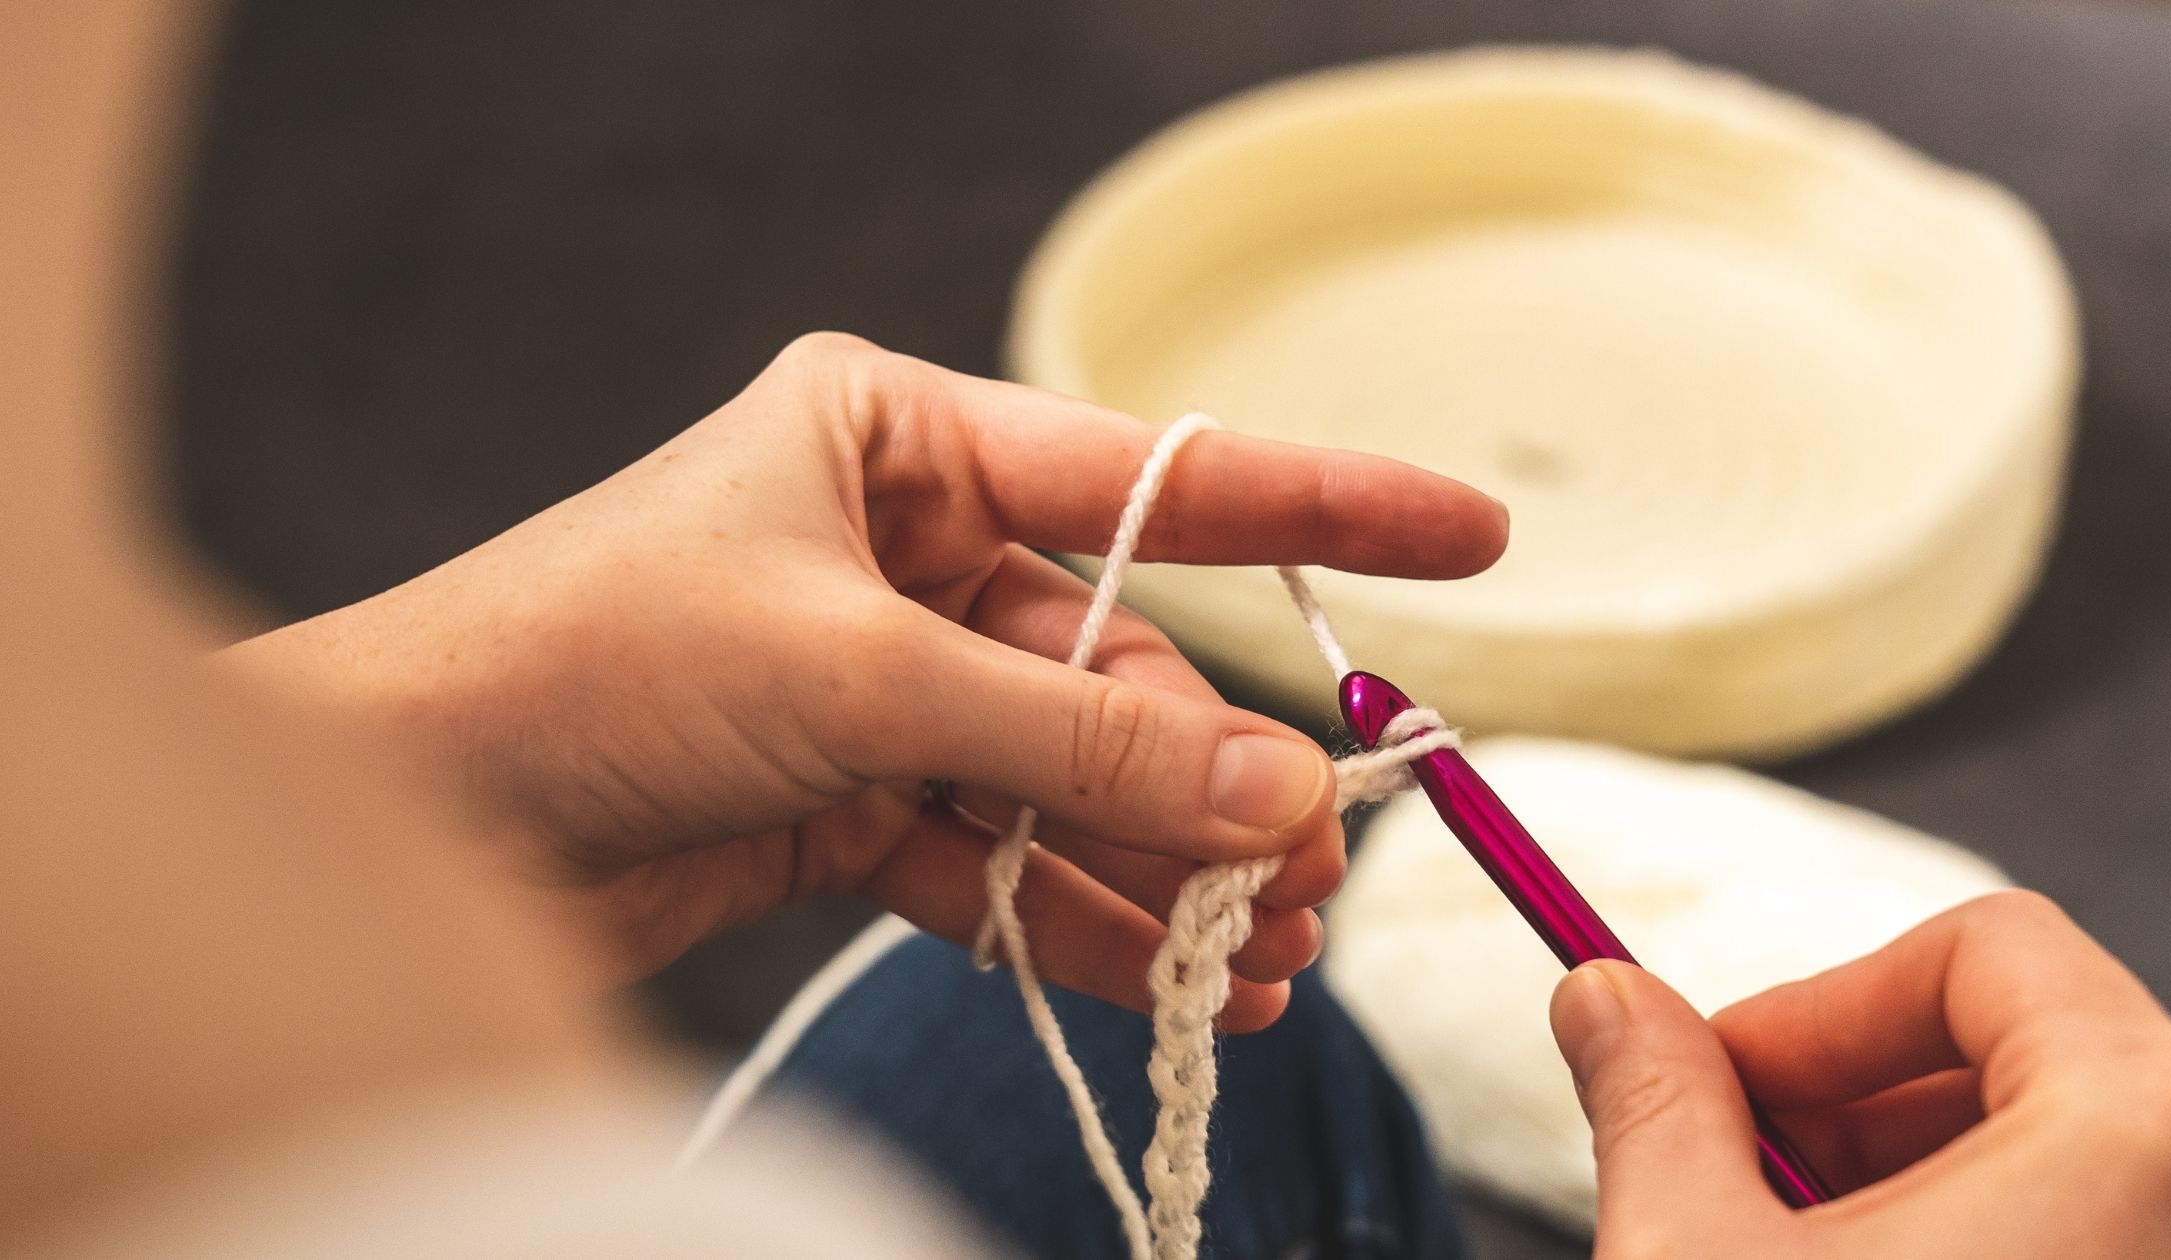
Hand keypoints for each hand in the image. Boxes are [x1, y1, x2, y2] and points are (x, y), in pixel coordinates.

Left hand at [234, 333, 1506, 1025]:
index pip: (1155, 476)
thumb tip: (1276, 785)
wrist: (405, 810)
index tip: (1473, 532)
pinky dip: (1077, 920)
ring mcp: (879, 682)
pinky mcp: (850, 796)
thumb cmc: (580, 664)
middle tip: (1312, 872)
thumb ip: (1074, 738)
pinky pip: (1002, 857)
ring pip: (1071, 778)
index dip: (1325, 503)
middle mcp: (898, 552)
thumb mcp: (855, 679)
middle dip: (1215, 775)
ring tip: (1263, 957)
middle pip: (1117, 667)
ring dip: (1164, 869)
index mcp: (895, 441)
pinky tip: (1173, 980)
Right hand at [1549, 890, 2170, 1257]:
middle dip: (1856, 1100)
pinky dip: (1984, 1241)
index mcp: (2144, 1129)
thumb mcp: (1697, 1257)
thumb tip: (1603, 998)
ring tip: (1789, 1250)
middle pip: (2031, 1050)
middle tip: (1739, 1172)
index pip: (1986, 949)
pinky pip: (2102, 1231)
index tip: (1723, 1072)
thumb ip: (1654, 1099)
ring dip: (1908, 1179)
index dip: (1823, 1003)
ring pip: (2065, 1152)